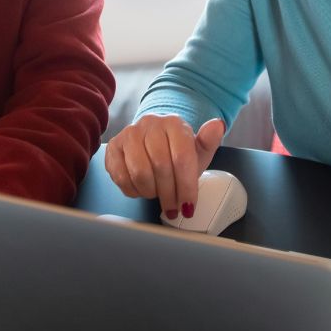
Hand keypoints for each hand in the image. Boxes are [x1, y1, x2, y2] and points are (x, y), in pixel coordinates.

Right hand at [103, 114, 225, 219]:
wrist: (152, 141)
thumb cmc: (176, 150)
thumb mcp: (197, 150)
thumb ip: (209, 142)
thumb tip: (217, 126)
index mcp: (174, 123)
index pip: (181, 157)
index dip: (186, 186)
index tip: (189, 205)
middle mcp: (149, 124)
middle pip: (161, 166)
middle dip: (169, 194)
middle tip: (174, 207)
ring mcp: (129, 134)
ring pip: (140, 172)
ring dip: (151, 192)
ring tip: (158, 194)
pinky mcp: (113, 147)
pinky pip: (121, 177)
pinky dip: (134, 190)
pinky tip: (143, 189)